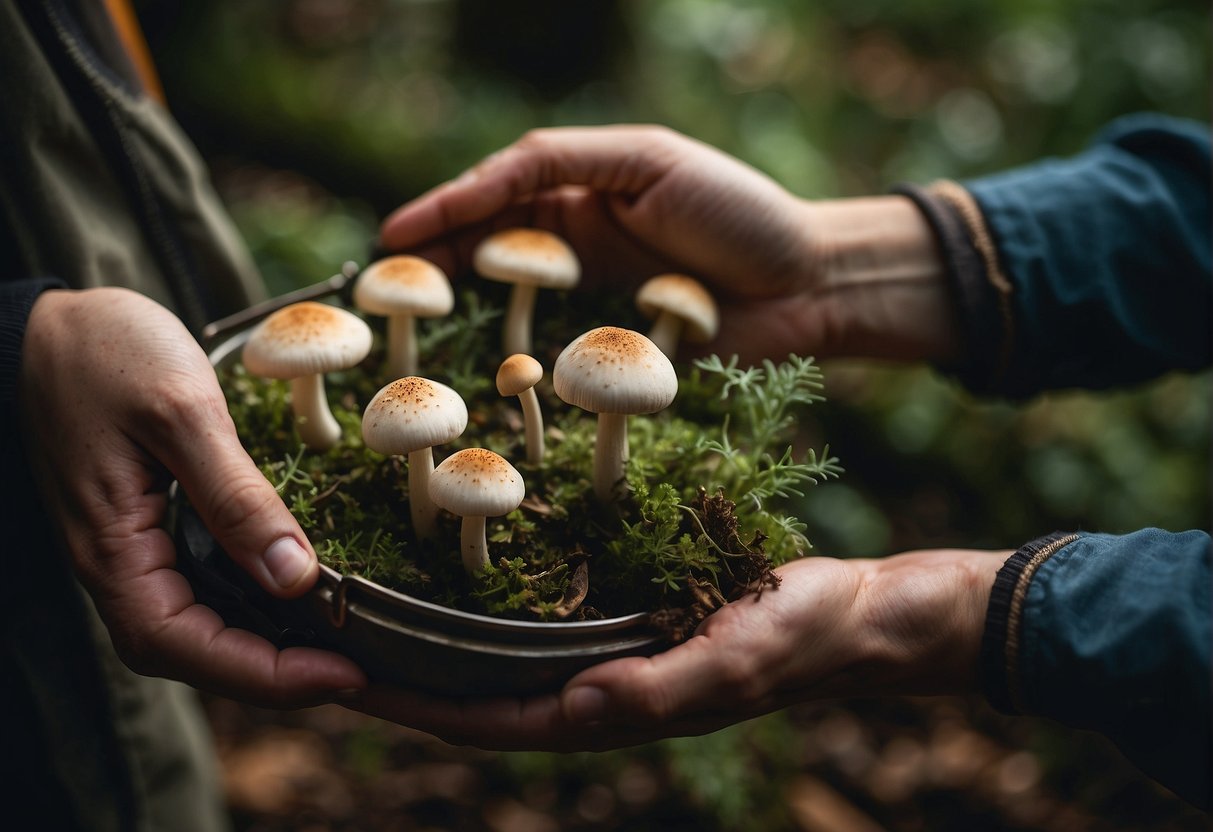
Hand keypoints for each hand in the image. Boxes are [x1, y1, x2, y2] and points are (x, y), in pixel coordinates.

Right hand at [19, 287, 366, 705]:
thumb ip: (234, 496)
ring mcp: (142, 553)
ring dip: (279, 649)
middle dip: (284, 677)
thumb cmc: (105, 354)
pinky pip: (213, 588)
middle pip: (203, 654)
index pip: (186, 646)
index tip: (344, 675)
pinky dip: (264, 605)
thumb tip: (295, 578)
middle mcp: (125, 568)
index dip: (266, 675)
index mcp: (113, 550)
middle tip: (371, 674)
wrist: (53, 324)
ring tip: (356, 651)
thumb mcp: (180, 413)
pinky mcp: (162, 532)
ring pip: (210, 628)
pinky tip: (315, 600)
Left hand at [349, 548, 1006, 749]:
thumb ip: (659, 689)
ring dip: (430, 631)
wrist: (850, 611)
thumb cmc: (799, 637)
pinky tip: (452, 564)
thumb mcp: (735, 661)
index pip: (483, 718)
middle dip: (399, 669)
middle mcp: (590, 688)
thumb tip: (577, 707)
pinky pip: (532, 611)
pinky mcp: (618, 615)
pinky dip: (482, 595)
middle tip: (323, 628)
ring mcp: (601, 651)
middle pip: (470, 688)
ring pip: (493, 649)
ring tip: (365, 595)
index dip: (409, 703)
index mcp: (606, 712)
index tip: (337, 674)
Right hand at [380, 125, 958, 363]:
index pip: (494, 200)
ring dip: (464, 316)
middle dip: (436, 267)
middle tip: (381, 287)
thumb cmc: (738, 212)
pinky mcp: (613, 359)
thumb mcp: (646, 160)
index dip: (442, 215)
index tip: (393, 240)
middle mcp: (578, 251)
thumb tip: (480, 188)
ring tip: (413, 326)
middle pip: (490, 255)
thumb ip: (562, 161)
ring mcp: (592, 306)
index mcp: (582, 196)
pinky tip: (483, 367)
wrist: (811, 283)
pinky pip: (555, 362)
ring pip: (512, 310)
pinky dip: (517, 364)